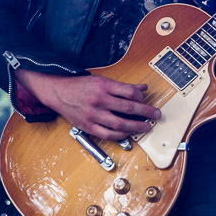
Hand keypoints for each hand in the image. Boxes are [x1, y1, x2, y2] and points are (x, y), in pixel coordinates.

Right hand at [14, 68, 160, 140]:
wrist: (58, 92)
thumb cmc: (80, 86)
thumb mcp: (102, 80)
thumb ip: (123, 87)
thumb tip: (142, 89)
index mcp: (104, 86)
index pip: (129, 92)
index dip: (141, 97)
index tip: (146, 100)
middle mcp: (99, 100)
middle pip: (128, 108)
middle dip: (146, 112)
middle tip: (156, 115)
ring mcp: (93, 115)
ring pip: (120, 124)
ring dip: (136, 127)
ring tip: (146, 126)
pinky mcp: (88, 126)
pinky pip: (108, 134)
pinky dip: (121, 135)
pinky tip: (128, 133)